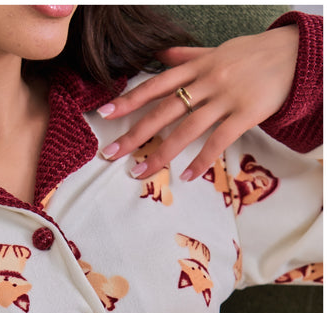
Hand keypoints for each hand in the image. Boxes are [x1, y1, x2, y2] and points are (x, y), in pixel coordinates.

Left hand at [98, 25, 298, 180]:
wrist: (293, 54)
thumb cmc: (251, 54)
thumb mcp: (216, 51)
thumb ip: (187, 56)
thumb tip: (161, 54)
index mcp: (196, 67)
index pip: (155, 85)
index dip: (128, 99)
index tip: (104, 114)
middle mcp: (205, 82)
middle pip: (163, 111)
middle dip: (135, 133)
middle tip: (111, 153)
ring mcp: (225, 98)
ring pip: (186, 129)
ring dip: (161, 154)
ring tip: (140, 172)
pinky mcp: (245, 114)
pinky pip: (218, 141)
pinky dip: (202, 161)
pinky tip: (187, 177)